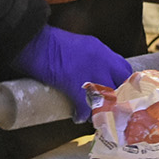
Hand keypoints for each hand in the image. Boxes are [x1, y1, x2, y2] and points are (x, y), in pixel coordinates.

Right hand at [12, 26, 132, 120]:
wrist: (34, 41)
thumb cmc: (49, 43)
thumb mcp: (76, 45)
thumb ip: (87, 58)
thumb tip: (88, 75)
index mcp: (100, 50)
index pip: (124, 69)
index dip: (123, 84)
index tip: (118, 94)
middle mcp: (100, 60)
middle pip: (121, 85)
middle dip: (117, 99)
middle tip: (109, 109)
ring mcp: (89, 72)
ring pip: (106, 98)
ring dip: (101, 110)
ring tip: (94, 116)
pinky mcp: (75, 84)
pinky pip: (85, 107)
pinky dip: (82, 115)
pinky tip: (77, 117)